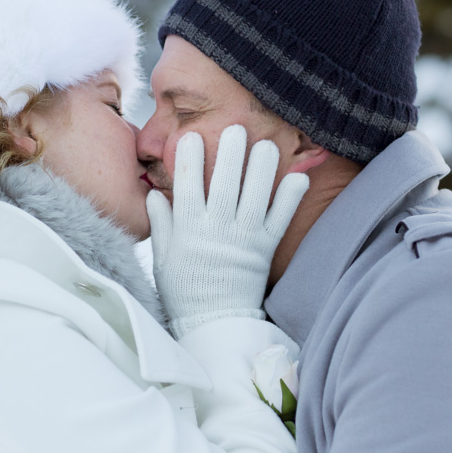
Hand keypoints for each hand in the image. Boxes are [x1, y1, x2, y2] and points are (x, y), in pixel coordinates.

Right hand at [147, 125, 308, 337]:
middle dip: (229, 155)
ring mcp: (243, 240)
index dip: (189, 161)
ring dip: (261, 169)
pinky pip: (280, 220)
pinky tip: (298, 176)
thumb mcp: (163, 258)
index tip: (192, 137)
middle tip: (235, 128)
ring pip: (254, 197)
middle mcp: (216, 232)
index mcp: (188, 231)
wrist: (213, 324)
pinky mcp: (265, 250)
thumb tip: (153, 194)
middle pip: (224, 186)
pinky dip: (290, 199)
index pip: (187, 188)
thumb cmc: (183, 290)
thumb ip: (160, 224)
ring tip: (266, 144)